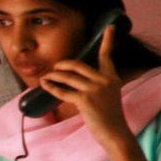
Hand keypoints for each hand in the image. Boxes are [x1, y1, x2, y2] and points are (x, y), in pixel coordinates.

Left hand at [37, 23, 130, 146]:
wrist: (115, 133)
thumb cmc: (110, 116)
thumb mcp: (109, 95)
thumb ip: (98, 84)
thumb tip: (75, 79)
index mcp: (112, 77)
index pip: (107, 55)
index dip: (108, 40)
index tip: (110, 27)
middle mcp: (104, 80)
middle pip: (77, 65)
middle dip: (63, 64)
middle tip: (55, 68)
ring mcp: (94, 89)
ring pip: (67, 77)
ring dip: (53, 76)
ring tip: (46, 78)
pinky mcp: (85, 100)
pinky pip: (63, 91)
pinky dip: (52, 88)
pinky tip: (46, 85)